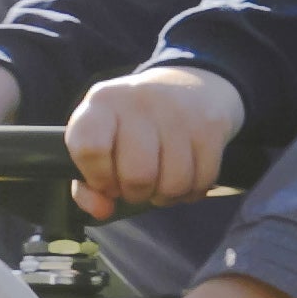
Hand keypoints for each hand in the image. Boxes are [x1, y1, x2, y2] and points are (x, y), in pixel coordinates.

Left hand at [66, 66, 243, 220]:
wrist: (188, 87)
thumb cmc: (131, 125)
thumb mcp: (99, 140)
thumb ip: (86, 184)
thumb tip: (102, 211)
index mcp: (103, 103)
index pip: (90, 147)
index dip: (98, 178)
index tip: (105, 180)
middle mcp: (139, 101)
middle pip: (137, 176)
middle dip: (135, 194)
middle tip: (136, 184)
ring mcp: (178, 112)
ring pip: (173, 184)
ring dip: (165, 195)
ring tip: (159, 181)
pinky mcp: (210, 127)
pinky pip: (201, 182)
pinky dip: (190, 192)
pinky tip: (183, 176)